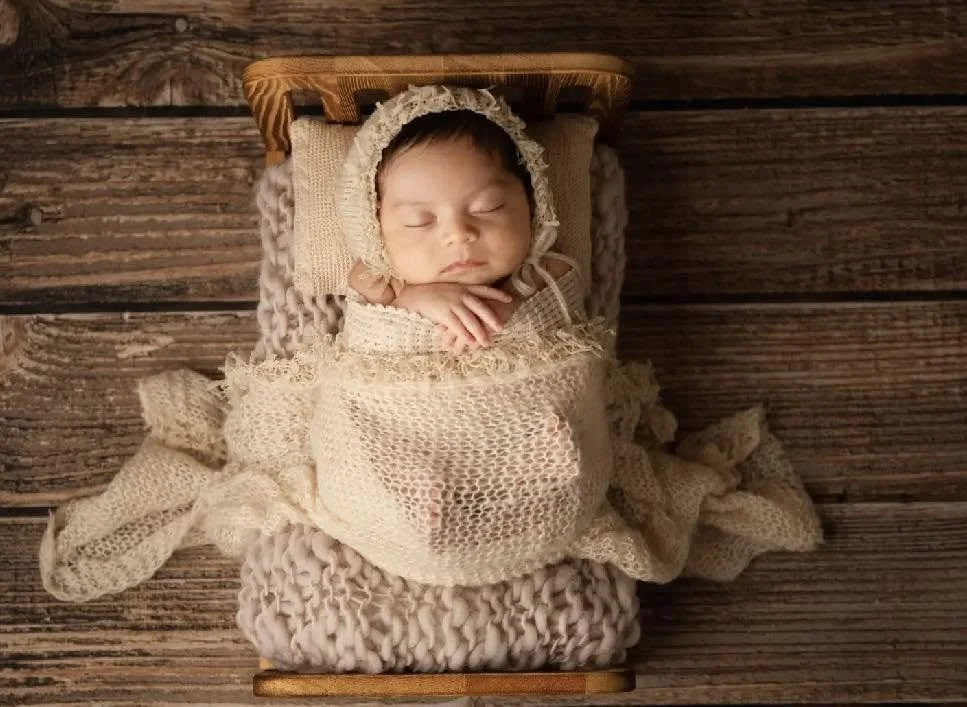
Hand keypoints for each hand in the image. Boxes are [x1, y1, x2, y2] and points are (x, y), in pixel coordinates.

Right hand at [392, 283, 512, 353]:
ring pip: (470, 320)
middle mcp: (460, 295)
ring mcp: (452, 304)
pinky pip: (457, 326)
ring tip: (487, 342)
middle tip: (502, 328)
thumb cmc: (432, 294)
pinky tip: (470, 343)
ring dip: (479, 332)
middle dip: (492, 318)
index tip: (509, 299)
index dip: (497, 295)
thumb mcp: (450, 289)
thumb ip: (462, 293)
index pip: (484, 290)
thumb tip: (474, 300)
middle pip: (480, 307)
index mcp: (463, 288)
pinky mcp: (444, 313)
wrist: (415, 295)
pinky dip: (464, 335)